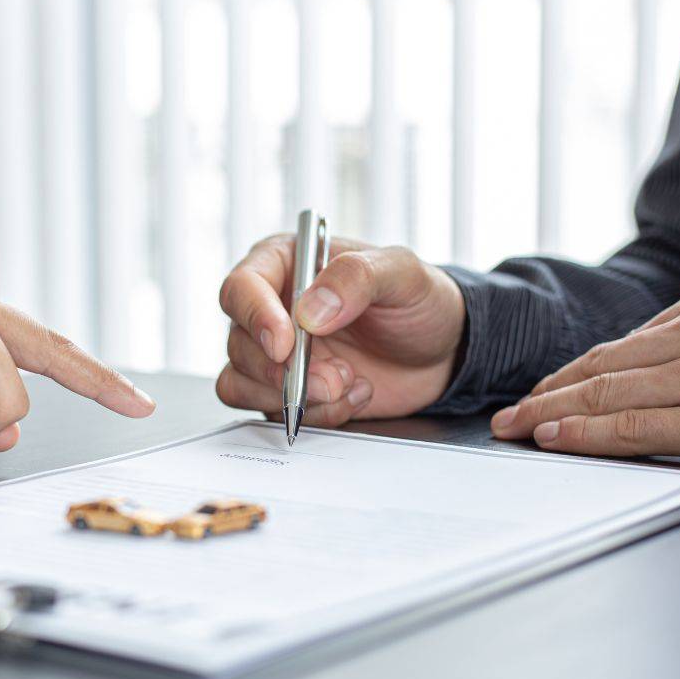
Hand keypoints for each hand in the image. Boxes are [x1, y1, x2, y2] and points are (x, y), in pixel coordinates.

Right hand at [216, 236, 465, 425]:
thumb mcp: (402, 273)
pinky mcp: (285, 390)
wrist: (440, 352)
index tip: (286, 345)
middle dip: (285, 371)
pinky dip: (313, 414)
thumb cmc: (418, 301)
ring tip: (348, 383)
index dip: (255, 318)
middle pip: (239, 343)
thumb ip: (356, 277)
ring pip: (242, 382)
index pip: (241, 288)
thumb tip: (309, 311)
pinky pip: (269, 412)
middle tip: (335, 378)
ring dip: (294, 396)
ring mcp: (275, 353)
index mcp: (286, 264)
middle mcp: (271, 308)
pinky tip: (353, 396)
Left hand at [490, 275, 679, 462]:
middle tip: (508, 415)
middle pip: (600, 369)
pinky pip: (636, 428)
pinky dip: (587, 434)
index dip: (569, 374)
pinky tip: (555, 438)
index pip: (618, 347)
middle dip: (545, 395)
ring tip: (516, 428)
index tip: (539, 392)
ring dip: (550, 413)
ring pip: (606, 395)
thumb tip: (638, 347)